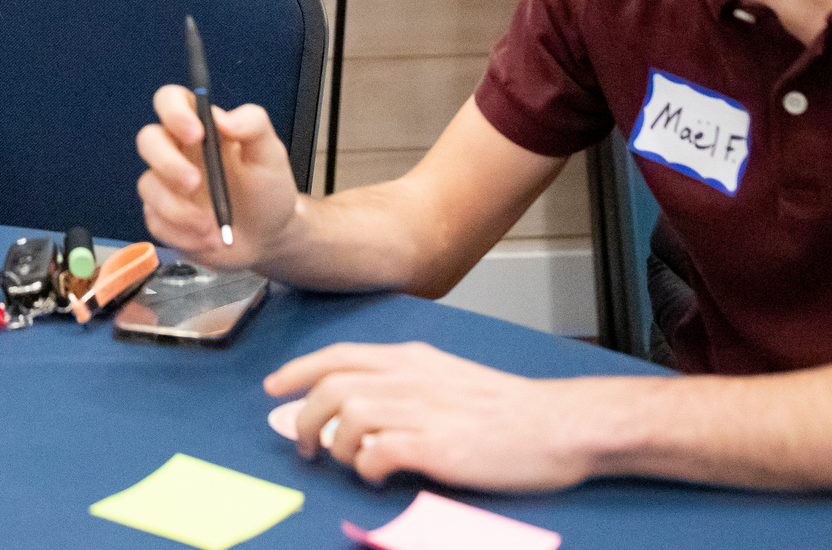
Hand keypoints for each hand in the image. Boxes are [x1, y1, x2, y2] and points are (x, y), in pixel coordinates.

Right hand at [134, 86, 301, 268]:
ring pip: (148, 186)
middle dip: (168, 163)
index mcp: (200, 128)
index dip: (174, 111)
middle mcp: (177, 152)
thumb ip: (253, 125)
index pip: (170, 101)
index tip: (196, 132)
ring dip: (179, 210)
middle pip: (148, 140)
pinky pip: (155, 221)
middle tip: (194, 182)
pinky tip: (207, 238)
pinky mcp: (161, 216)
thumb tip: (223, 118)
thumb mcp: (270, 155)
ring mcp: (166, 185)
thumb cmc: (266, 191)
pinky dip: (182, 233)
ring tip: (212, 226)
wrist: (268, 238)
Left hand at [265, 341, 601, 489]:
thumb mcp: (447, 376)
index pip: (337, 356)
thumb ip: (405, 382)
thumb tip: (364, 400)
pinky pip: (376, 453)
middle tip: (304, 444)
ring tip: (350, 463)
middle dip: (303, 417)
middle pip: (330, 387)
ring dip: (336, 445)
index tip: (274, 387)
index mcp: (410, 359)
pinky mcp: (435, 446)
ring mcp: (420, 411)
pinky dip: (367, 468)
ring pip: (345, 417)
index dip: (298, 370)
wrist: (557, 424)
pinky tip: (379, 475)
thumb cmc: (508, 408)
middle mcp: (408, 378)